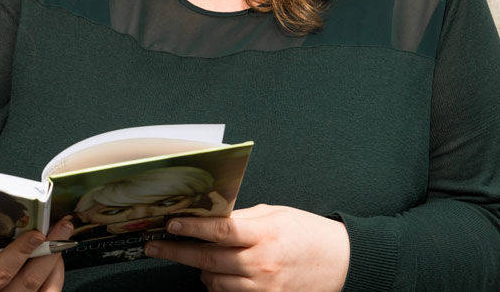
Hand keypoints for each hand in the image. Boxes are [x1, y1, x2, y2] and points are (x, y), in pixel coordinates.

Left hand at [144, 204, 348, 291]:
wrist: (344, 262)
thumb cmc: (309, 233)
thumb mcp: (276, 215)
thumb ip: (242, 217)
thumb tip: (209, 216)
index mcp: (265, 234)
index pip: (220, 230)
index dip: (192, 227)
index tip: (170, 223)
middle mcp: (262, 263)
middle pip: (209, 260)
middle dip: (177, 252)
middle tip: (154, 246)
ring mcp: (265, 286)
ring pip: (215, 283)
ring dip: (199, 271)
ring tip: (195, 259)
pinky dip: (217, 287)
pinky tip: (214, 276)